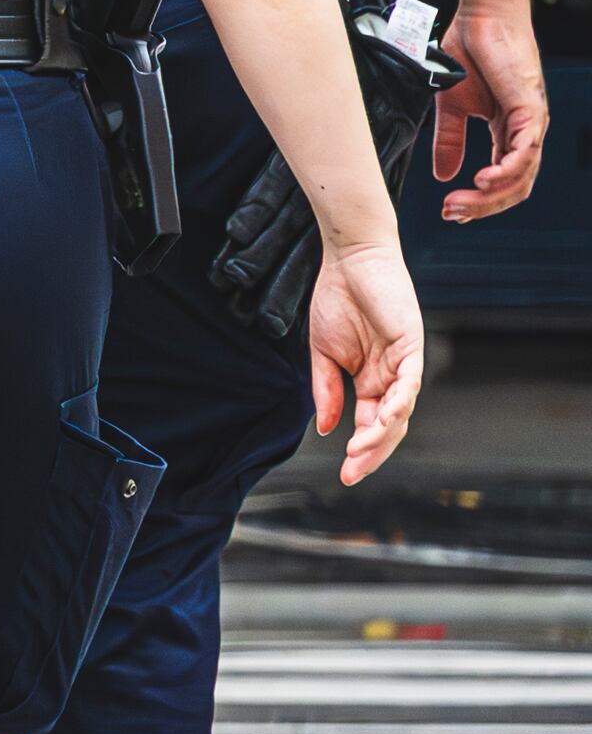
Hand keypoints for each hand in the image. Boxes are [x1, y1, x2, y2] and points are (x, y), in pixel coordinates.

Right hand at [302, 233, 425, 486]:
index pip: (370, 423)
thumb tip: (327, 429)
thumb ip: (327, 390)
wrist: (348, 259)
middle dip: (373, 453)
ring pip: (401, 411)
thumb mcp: (323, 353)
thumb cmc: (336, 299)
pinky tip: (382, 420)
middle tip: (353, 473)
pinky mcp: (411, 346)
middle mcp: (392, 377)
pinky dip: (398, 403)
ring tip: (361, 451)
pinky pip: (410, 383)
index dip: (361, 450)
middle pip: (390, 426)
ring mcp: (404, 363)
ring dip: (382, 434)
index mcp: (371, 379)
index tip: (345, 474)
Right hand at [437, 0, 550, 223]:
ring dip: (491, 196)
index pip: (503, 180)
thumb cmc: (469, 52)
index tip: (450, 212)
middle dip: (483, 207)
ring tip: (460, 203)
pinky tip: (480, 180)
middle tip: (451, 214)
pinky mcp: (531, 110)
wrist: (481, 18)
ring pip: (522, 176)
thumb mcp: (451, 105)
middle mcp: (525, 133)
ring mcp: (532, 123)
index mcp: (508, 132)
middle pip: (514, 187)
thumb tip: (443, 175)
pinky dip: (505, 171)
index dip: (480, 201)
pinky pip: (524, 152)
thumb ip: (450, 141)